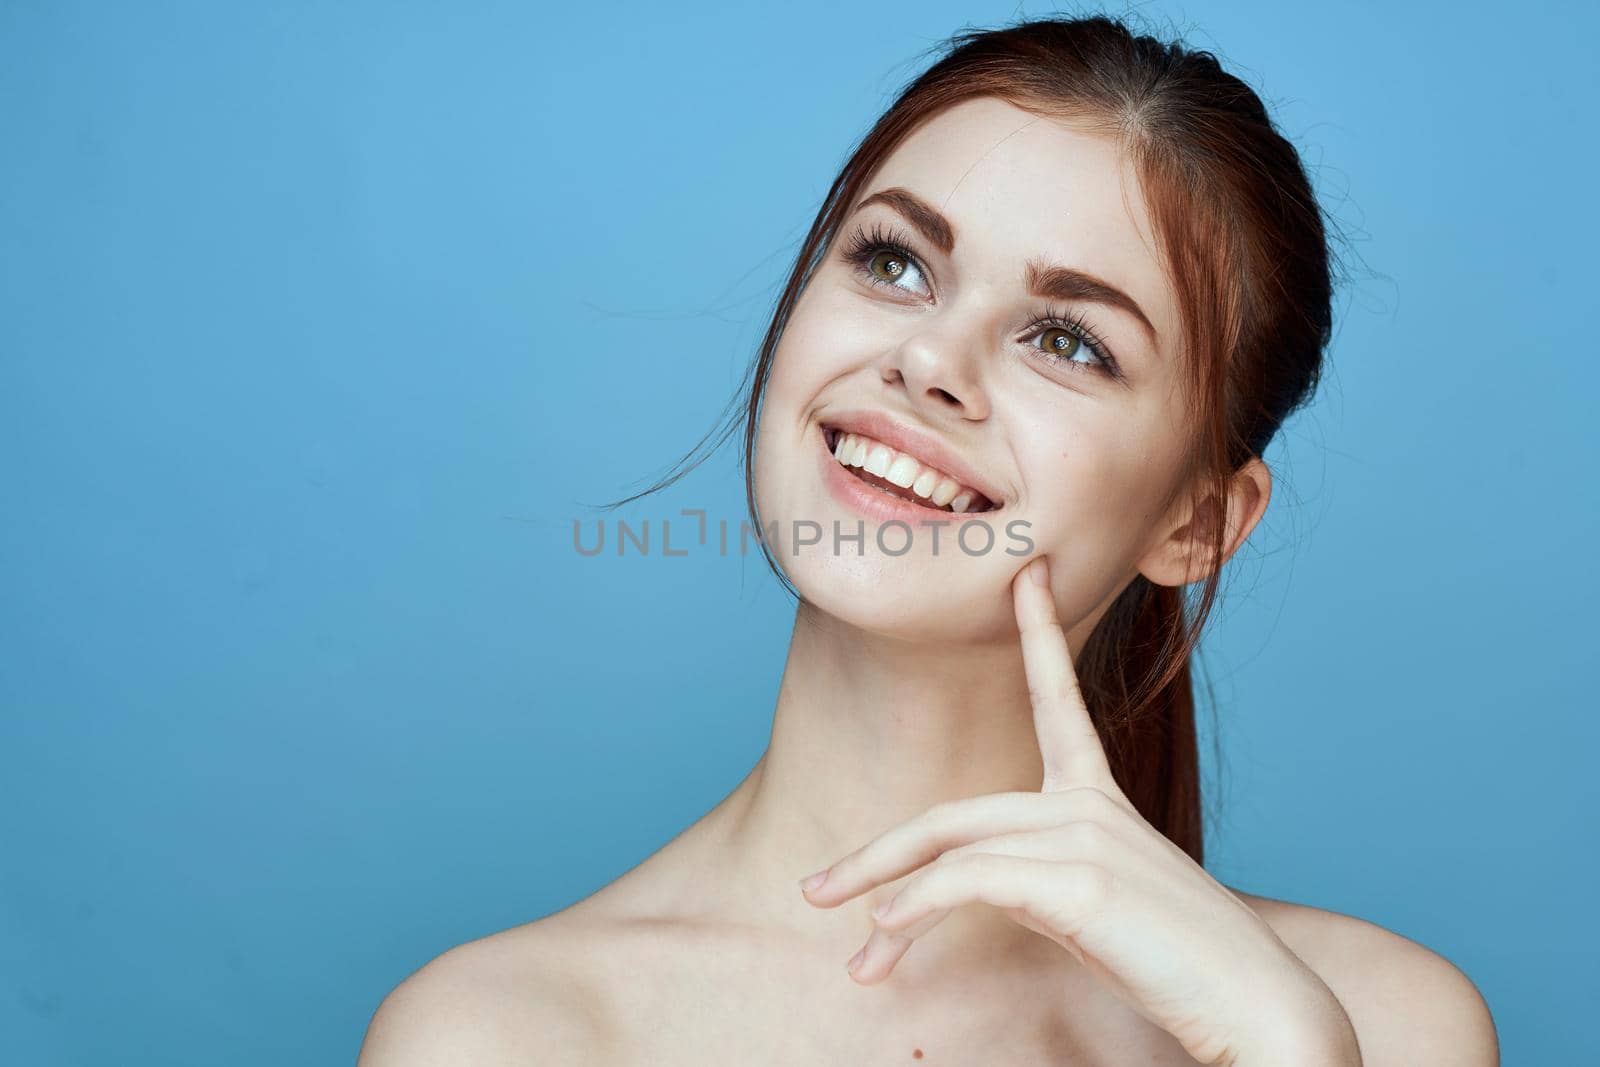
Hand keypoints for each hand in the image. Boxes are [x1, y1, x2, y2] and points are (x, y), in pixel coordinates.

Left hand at [797, 556, 1361, 1066]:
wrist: (1261, 1011)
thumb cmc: (1182, 969)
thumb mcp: (1096, 909)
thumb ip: (1039, 882)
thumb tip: (971, 888)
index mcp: (1101, 802)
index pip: (1058, 701)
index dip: (1038, 634)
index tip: (1027, 574)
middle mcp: (1090, 805)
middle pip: (953, 817)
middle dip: (878, 857)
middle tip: (816, 890)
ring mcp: (1087, 834)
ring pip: (951, 849)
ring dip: (884, 900)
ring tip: (853, 960)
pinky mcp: (1081, 880)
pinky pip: (968, 881)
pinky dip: (915, 908)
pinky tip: (884, 942)